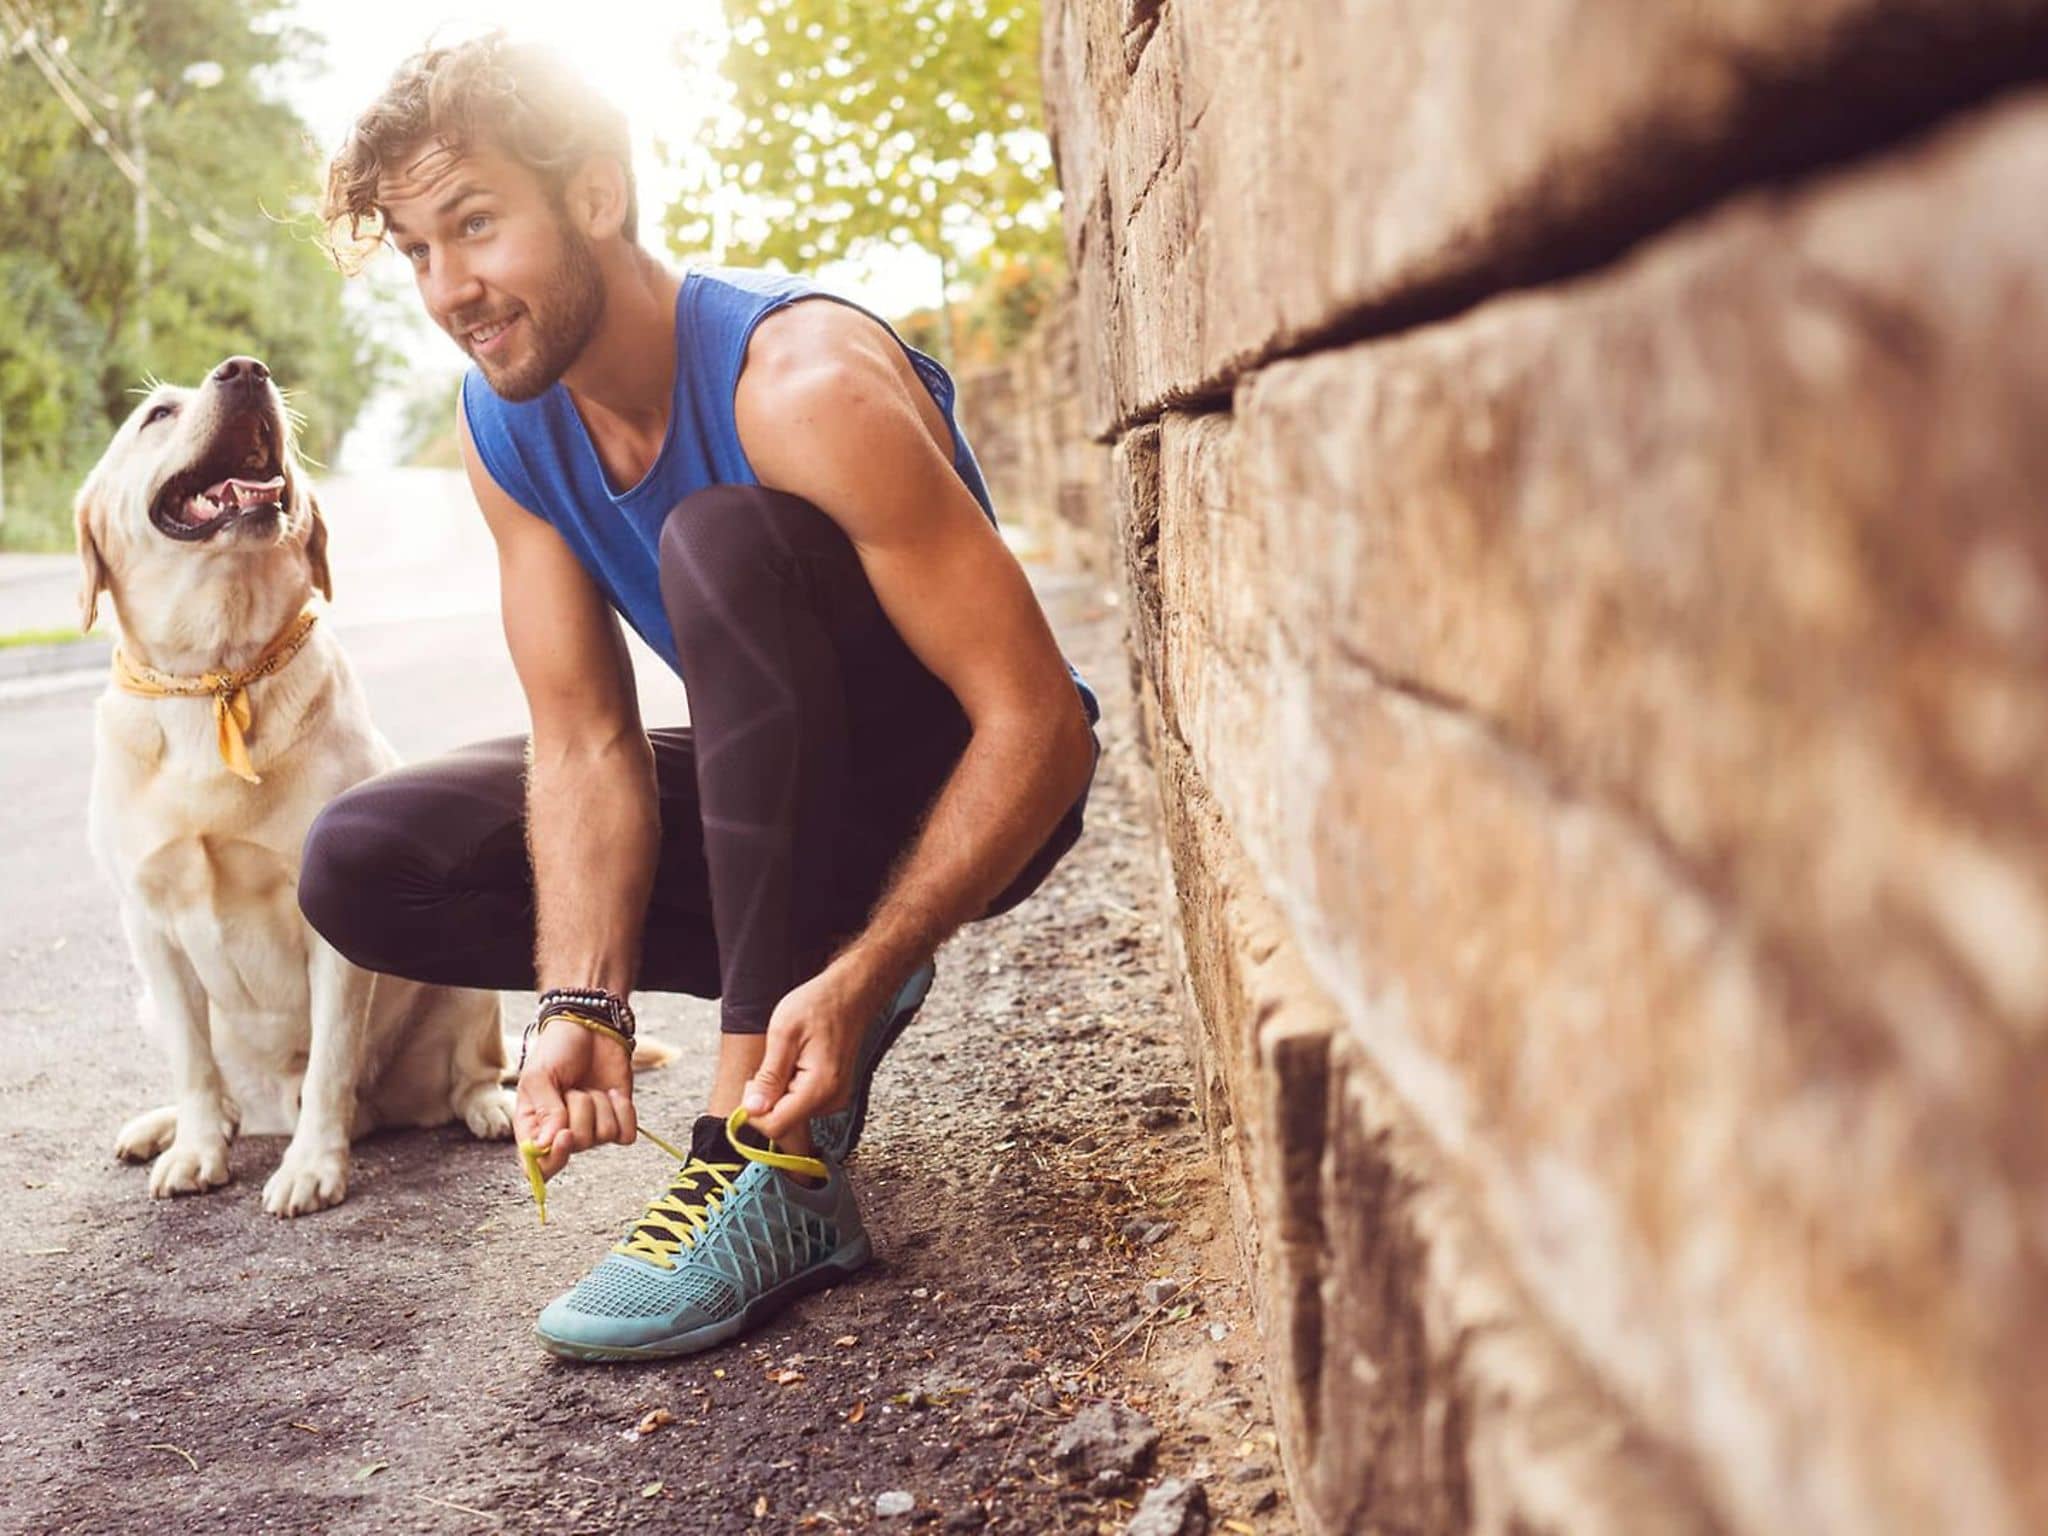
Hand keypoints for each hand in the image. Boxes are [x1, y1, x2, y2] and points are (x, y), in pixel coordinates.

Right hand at [515, 1018, 636, 1179]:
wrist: (589, 1027)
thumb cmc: (557, 1050)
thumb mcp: (540, 1075)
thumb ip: (545, 1110)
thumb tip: (548, 1143)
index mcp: (533, 1127)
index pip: (538, 1166)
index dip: (553, 1158)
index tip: (566, 1135)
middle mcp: (561, 1134)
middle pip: (578, 1145)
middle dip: (580, 1110)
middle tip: (573, 1088)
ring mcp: (592, 1128)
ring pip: (603, 1135)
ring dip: (600, 1104)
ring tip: (589, 1086)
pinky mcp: (617, 1120)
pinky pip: (627, 1134)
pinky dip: (623, 1110)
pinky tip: (612, 1093)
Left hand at [741, 958, 882, 1141]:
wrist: (850, 993)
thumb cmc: (819, 1005)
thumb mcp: (783, 1034)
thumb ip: (768, 1077)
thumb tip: (751, 1110)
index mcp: (819, 1088)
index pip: (775, 1126)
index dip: (754, 1110)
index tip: (752, 1081)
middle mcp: (831, 1101)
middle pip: (782, 1121)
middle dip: (767, 1098)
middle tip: (772, 1061)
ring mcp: (835, 1099)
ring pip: (790, 1113)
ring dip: (779, 1091)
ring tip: (788, 1058)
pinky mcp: (834, 1094)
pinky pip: (802, 1103)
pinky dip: (791, 1087)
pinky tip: (797, 1062)